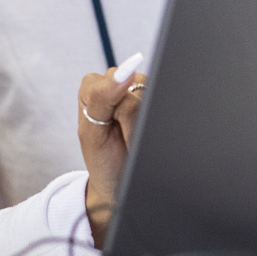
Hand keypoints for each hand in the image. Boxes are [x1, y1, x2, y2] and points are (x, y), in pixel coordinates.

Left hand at [77, 67, 144, 245]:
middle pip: (136, 87)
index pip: (115, 81)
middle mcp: (116, 84)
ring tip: (134, 136)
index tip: (109, 127)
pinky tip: (144, 132)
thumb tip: (124, 72)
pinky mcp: (156, 101)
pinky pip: (163, 104)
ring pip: (152, 96)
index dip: (117, 106)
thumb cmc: (103, 159)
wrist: (121, 183)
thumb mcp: (92, 132)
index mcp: (93, 86)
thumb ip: (101, 97)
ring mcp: (138, 91)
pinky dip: (155, 122)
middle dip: (132, 116)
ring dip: (144, 120)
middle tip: (123, 135)